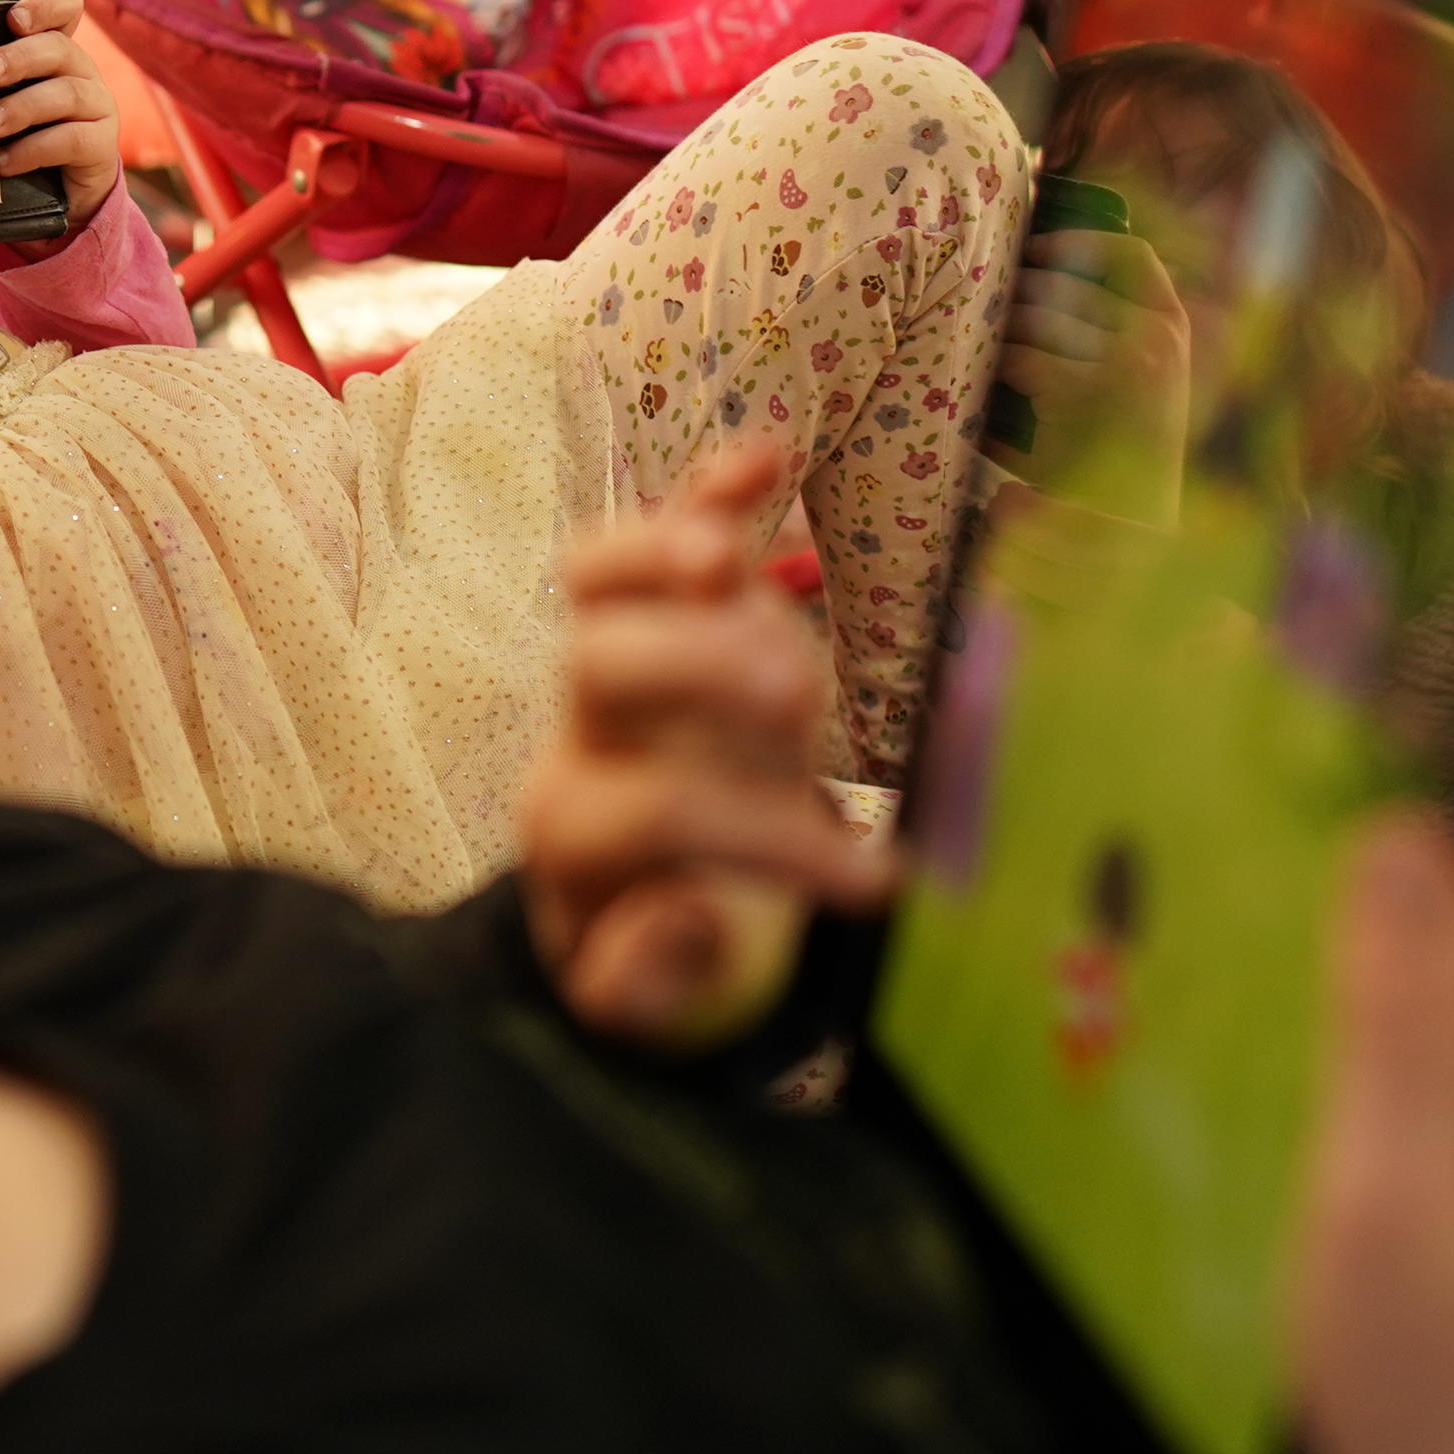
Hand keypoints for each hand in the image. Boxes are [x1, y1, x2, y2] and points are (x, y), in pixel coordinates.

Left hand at [0, 0, 123, 232]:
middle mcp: (82, 70)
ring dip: (21, 108)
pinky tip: (4, 161)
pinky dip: (32, 150)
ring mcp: (97, 105)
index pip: (66, 7)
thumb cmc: (26, 131)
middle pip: (59, 48)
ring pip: (67, 93)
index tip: (15, 19)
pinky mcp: (100, 143)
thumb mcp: (5, 99)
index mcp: (56, 49)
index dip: (44, 6)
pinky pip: (71, 140)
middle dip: (19, 57)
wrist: (63, 186)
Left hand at [518, 443, 891, 1055]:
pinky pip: (667, 532)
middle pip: (600, 666)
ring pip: (607, 580)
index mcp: (576, 828)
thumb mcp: (649, 997)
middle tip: (797, 701)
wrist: (642, 889)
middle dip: (693, 668)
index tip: (877, 885)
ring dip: (666, 554)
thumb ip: (650, 978)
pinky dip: (709, 489)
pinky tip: (767, 456)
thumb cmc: (661, 940)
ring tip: (728, 563)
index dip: (771, 841)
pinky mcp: (667, 609)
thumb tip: (684, 920)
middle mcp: (587, 731)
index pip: (660, 813)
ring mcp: (624, 656)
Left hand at [999, 223, 1193, 523]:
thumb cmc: (1125, 450)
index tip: (1037, 247)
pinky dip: (995, 368)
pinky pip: (1018, 359)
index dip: (1078, 240)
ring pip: (1033, 320)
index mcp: (1175, 326)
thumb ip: (1113, 330)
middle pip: (1065, 284)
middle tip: (989, 304)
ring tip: (983, 345)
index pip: (1132, 255)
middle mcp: (1155, 338)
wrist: (1132, 523)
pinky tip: (983, 384)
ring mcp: (1121, 363)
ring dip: (1001, 332)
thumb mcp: (1141, 380)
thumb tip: (1045, 268)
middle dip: (1019, 292)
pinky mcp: (1078, 393)